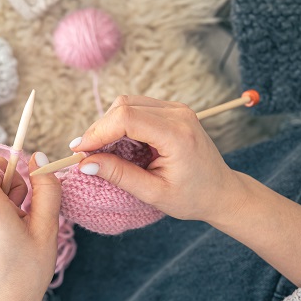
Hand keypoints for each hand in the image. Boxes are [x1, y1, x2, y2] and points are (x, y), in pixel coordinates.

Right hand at [70, 95, 245, 223]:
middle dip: (99, 129)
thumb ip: (119, 175)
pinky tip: (115, 144)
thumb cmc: (192, 197)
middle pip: (124, 106)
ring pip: (127, 103)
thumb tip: (85, 163)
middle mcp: (178, 115)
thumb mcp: (153, 193)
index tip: (80, 152)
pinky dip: (120, 123)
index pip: (127, 118)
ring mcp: (176, 109)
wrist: (221, 192)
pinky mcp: (172, 110)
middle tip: (84, 155)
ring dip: (108, 125)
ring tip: (99, 151)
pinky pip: (136, 107)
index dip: (98, 132)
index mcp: (177, 135)